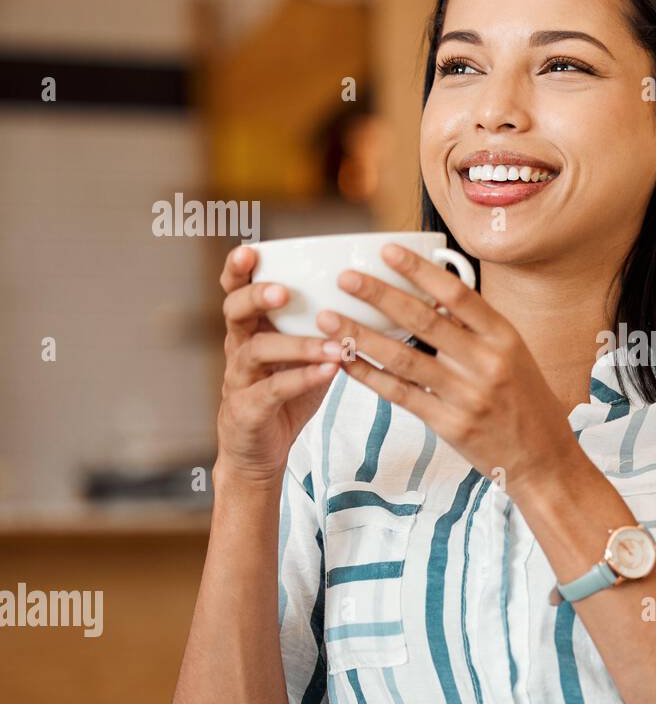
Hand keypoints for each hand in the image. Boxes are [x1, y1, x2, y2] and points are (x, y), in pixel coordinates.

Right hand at [215, 245, 343, 487]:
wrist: (260, 454)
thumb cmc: (286, 396)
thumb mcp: (303, 354)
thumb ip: (322, 326)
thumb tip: (372, 296)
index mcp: (251, 328)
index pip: (235, 290)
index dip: (238, 270)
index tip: (252, 249)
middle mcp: (239, 348)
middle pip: (234, 312)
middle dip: (256, 297)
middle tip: (284, 291)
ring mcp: (239, 380)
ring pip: (257, 351)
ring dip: (297, 343)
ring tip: (333, 342)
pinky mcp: (248, 410)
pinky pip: (273, 390)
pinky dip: (302, 379)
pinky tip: (330, 371)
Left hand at [316, 242, 582, 496]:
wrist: (545, 460)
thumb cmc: (528, 402)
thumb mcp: (515, 356)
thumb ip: (478, 330)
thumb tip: (433, 296)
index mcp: (505, 338)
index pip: (457, 294)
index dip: (419, 271)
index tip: (387, 251)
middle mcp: (488, 363)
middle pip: (424, 320)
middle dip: (380, 296)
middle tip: (345, 278)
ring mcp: (467, 396)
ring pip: (403, 359)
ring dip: (361, 336)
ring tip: (328, 319)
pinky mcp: (450, 425)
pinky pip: (401, 395)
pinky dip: (369, 377)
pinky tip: (344, 362)